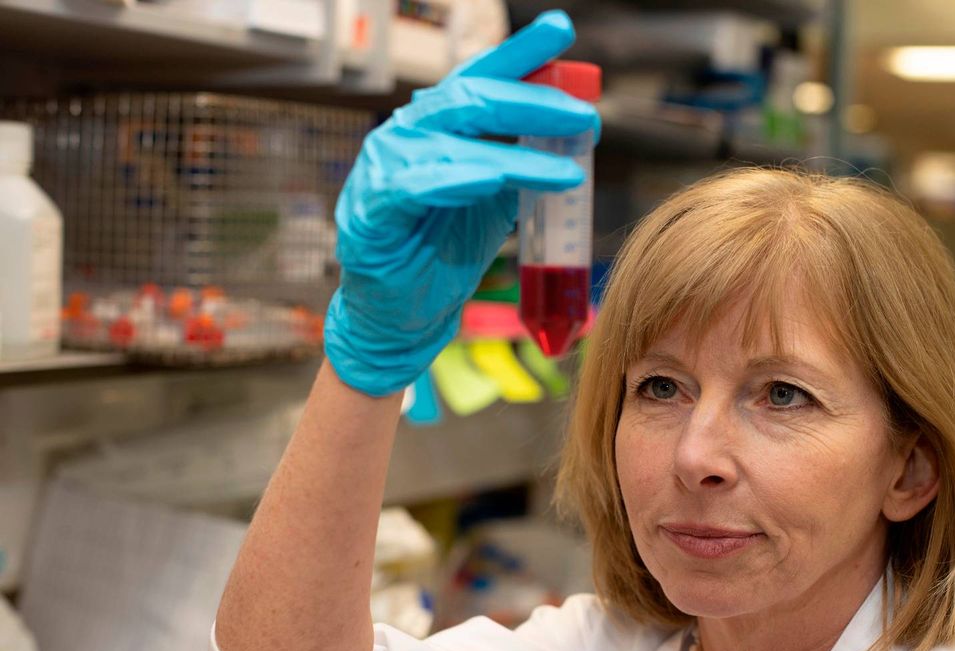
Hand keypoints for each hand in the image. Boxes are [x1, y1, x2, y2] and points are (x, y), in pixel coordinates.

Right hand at [325, 10, 599, 396]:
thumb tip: (576, 127)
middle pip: (471, 99)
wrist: (402, 315)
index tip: (561, 29)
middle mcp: (406, 135)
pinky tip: (494, 179)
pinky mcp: (371, 211)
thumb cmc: (444, 250)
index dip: (520, 53)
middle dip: (533, 101)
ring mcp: (383, 169)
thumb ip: (521, 159)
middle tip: (582, 115)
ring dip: (515, 153)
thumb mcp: (495, 198)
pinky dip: (460, 180)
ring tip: (565, 169)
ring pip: (453, 141)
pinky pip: (418, 186)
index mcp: (435, 126)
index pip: (480, 78)